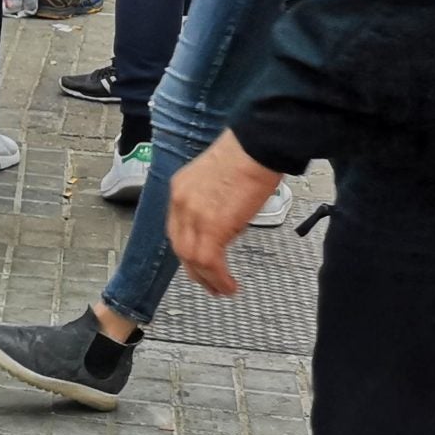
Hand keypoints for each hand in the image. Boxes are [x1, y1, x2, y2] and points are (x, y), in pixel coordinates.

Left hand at [169, 131, 283, 297]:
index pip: (177, 228)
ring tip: (223, 289)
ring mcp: (194, 213)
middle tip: (209, 284)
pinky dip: (218, 277)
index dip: (187, 250)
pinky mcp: (213, 225)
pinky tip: (230, 285)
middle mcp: (181, 201)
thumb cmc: (248, 156)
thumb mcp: (219, 179)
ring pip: (192, 258)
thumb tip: (226, 223)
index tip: (198, 263)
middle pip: (180, 246)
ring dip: (208, 279)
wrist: (257, 145)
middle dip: (194, 270)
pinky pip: (209, 260)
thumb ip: (214, 202)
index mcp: (181, 189)